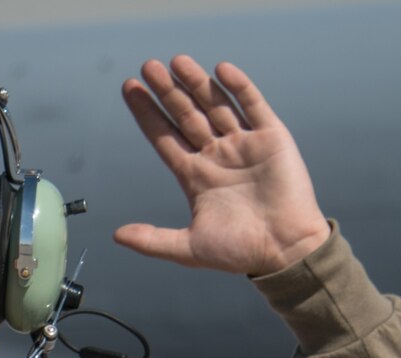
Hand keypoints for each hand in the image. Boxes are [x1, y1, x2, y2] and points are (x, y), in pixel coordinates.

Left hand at [116, 56, 329, 275]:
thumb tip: (116, 235)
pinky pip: (253, 106)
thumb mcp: (187, 248)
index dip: (147, 114)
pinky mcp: (272, 138)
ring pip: (214, 105)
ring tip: (176, 61)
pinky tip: (220, 70)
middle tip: (148, 66)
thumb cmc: (238, 252)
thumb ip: (152, 240)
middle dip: (167, 91)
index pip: (164, 137)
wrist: (284, 251)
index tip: (130, 88)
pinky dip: (239, 87)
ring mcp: (243, 144)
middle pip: (185, 115)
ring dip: (196, 83)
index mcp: (194, 176)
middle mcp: (216, 155)